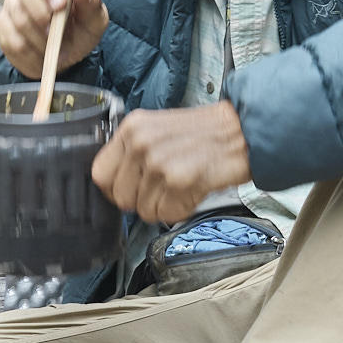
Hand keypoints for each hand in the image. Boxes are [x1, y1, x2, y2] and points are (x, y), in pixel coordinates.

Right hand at [0, 0, 108, 79]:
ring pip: (18, 14)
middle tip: (53, 30)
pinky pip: (11, 38)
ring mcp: (13, 3)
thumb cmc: (82, 30)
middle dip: (40, 10)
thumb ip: (90, 1)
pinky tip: (41, 57)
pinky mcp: (3, 24)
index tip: (60, 4)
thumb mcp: (94, 20)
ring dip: (38, 37)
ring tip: (53, 47)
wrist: (66, 58)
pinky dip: (29, 53)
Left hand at [91, 101, 251, 224]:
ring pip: (143, 211)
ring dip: (164, 206)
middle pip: (120, 198)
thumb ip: (132, 152)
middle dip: (142, 201)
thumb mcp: (158, 130)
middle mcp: (141, 143)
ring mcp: (159, 162)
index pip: (100, 174)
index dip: (114, 189)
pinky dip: (181, 210)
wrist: (243, 132)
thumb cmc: (204, 134)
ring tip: (182, 186)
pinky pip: (166, 214)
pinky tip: (193, 190)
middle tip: (165, 187)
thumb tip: (114, 185)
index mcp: (132, 128)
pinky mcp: (178, 180)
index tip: (131, 189)